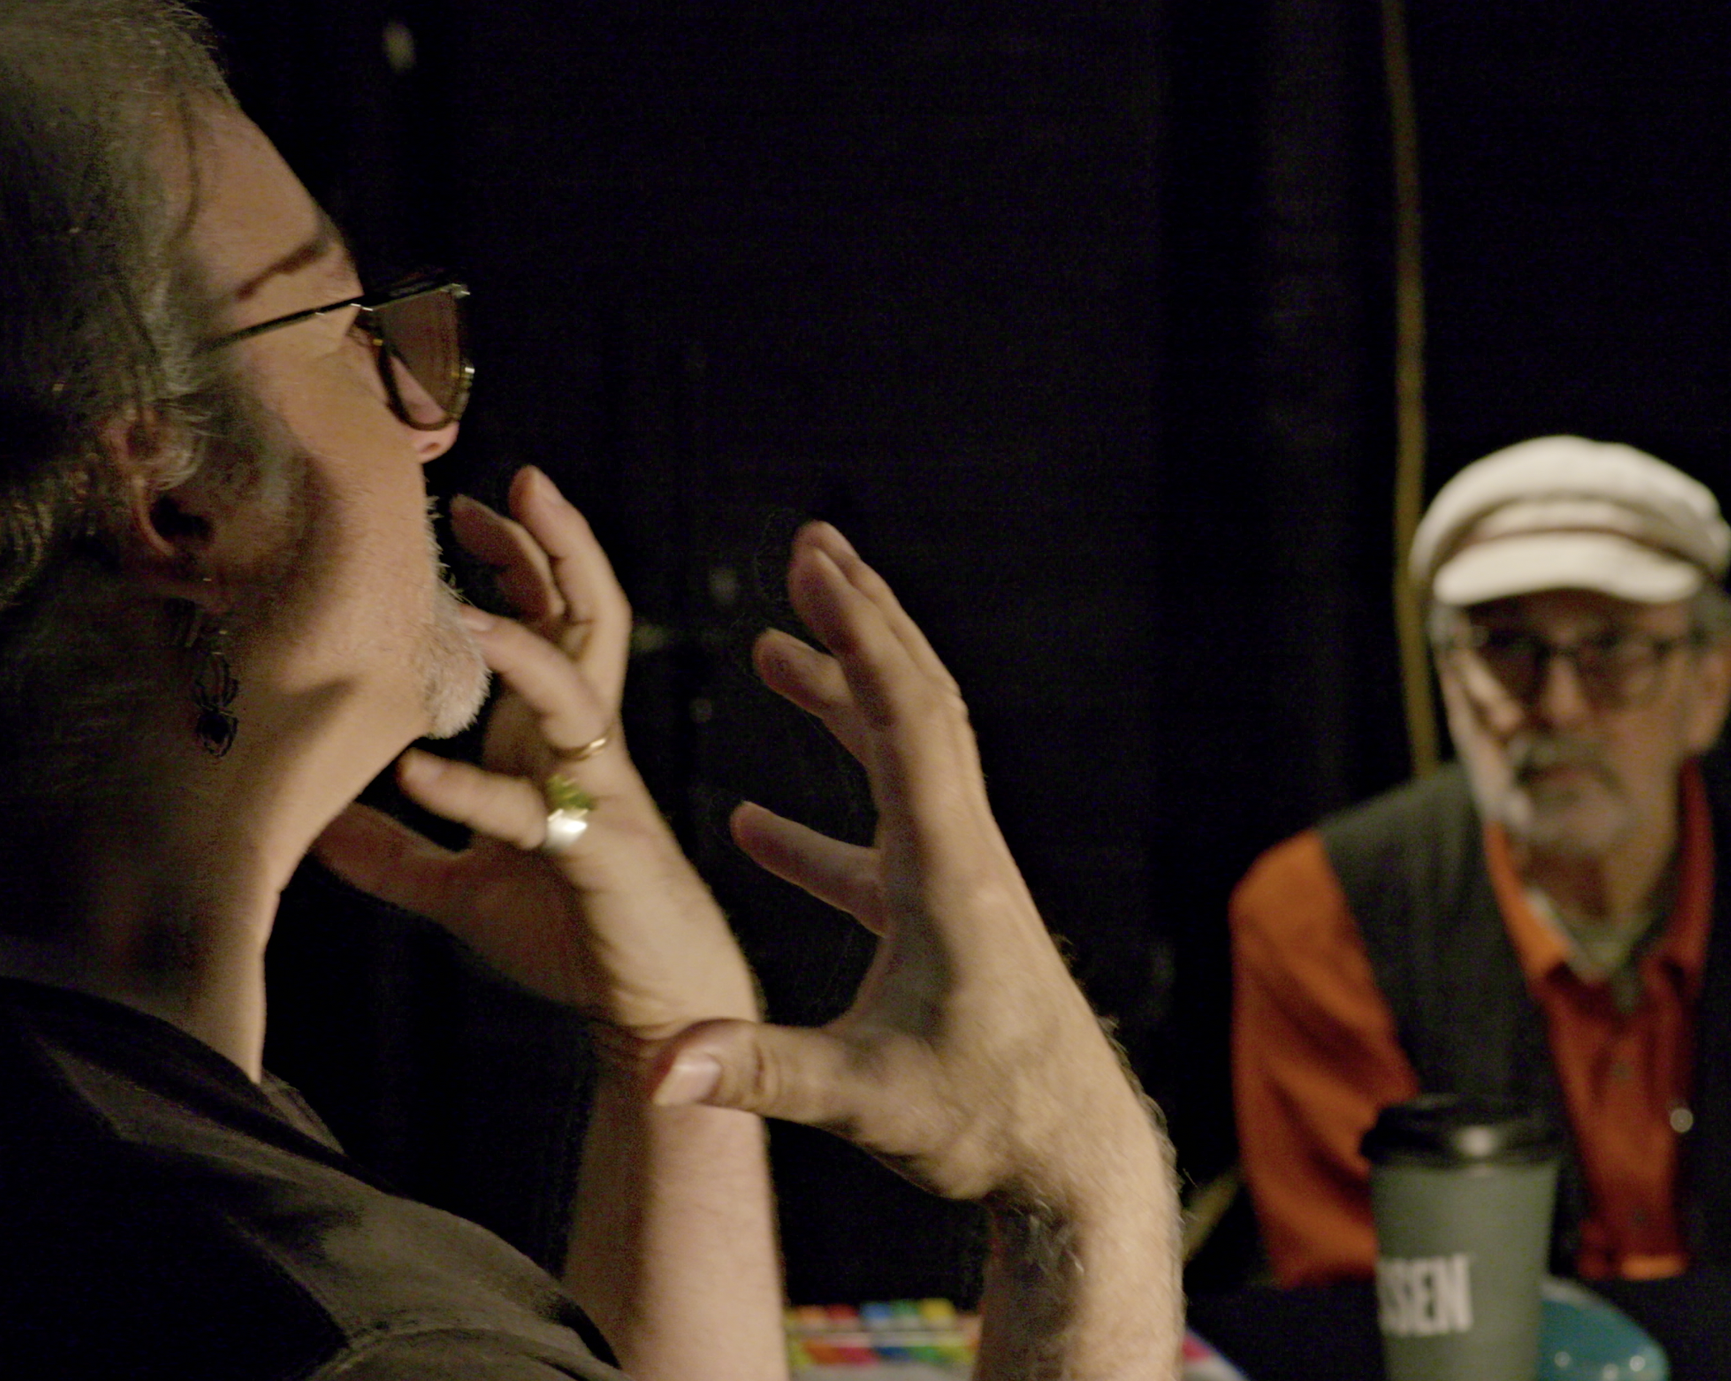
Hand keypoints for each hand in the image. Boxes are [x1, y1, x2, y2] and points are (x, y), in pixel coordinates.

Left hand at [313, 466, 757, 1038]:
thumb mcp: (461, 887)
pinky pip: (533, 810)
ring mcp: (598, 793)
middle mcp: (585, 749)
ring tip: (465, 608)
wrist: (650, 1004)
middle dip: (558, 546)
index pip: (554, 622)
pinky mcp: (597, 852)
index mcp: (558, 741)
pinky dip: (472, 791)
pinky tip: (417, 774)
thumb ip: (397, 854)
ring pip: (577, 691)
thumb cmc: (574, 933)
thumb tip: (316, 829)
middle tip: (519, 478)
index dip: (519, 559)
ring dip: (523, 645)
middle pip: (589, 619)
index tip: (467, 511)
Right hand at [651, 524, 1162, 1208]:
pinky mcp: (949, 932)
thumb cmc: (987, 1128)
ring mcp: (960, 890)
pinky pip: (880, 850)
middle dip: (865, 623)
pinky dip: (823, 827)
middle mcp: (963, 858)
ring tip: (779, 648)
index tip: (814, 557)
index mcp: (948, 870)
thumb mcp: (864, 1100)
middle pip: (920, 707)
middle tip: (816, 547)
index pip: (906, 717)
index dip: (857, 631)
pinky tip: (758, 826)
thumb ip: (757, 1072)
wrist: (1075, 1167)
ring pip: (905, 767)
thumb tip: (655, 1068)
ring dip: (844, 702)